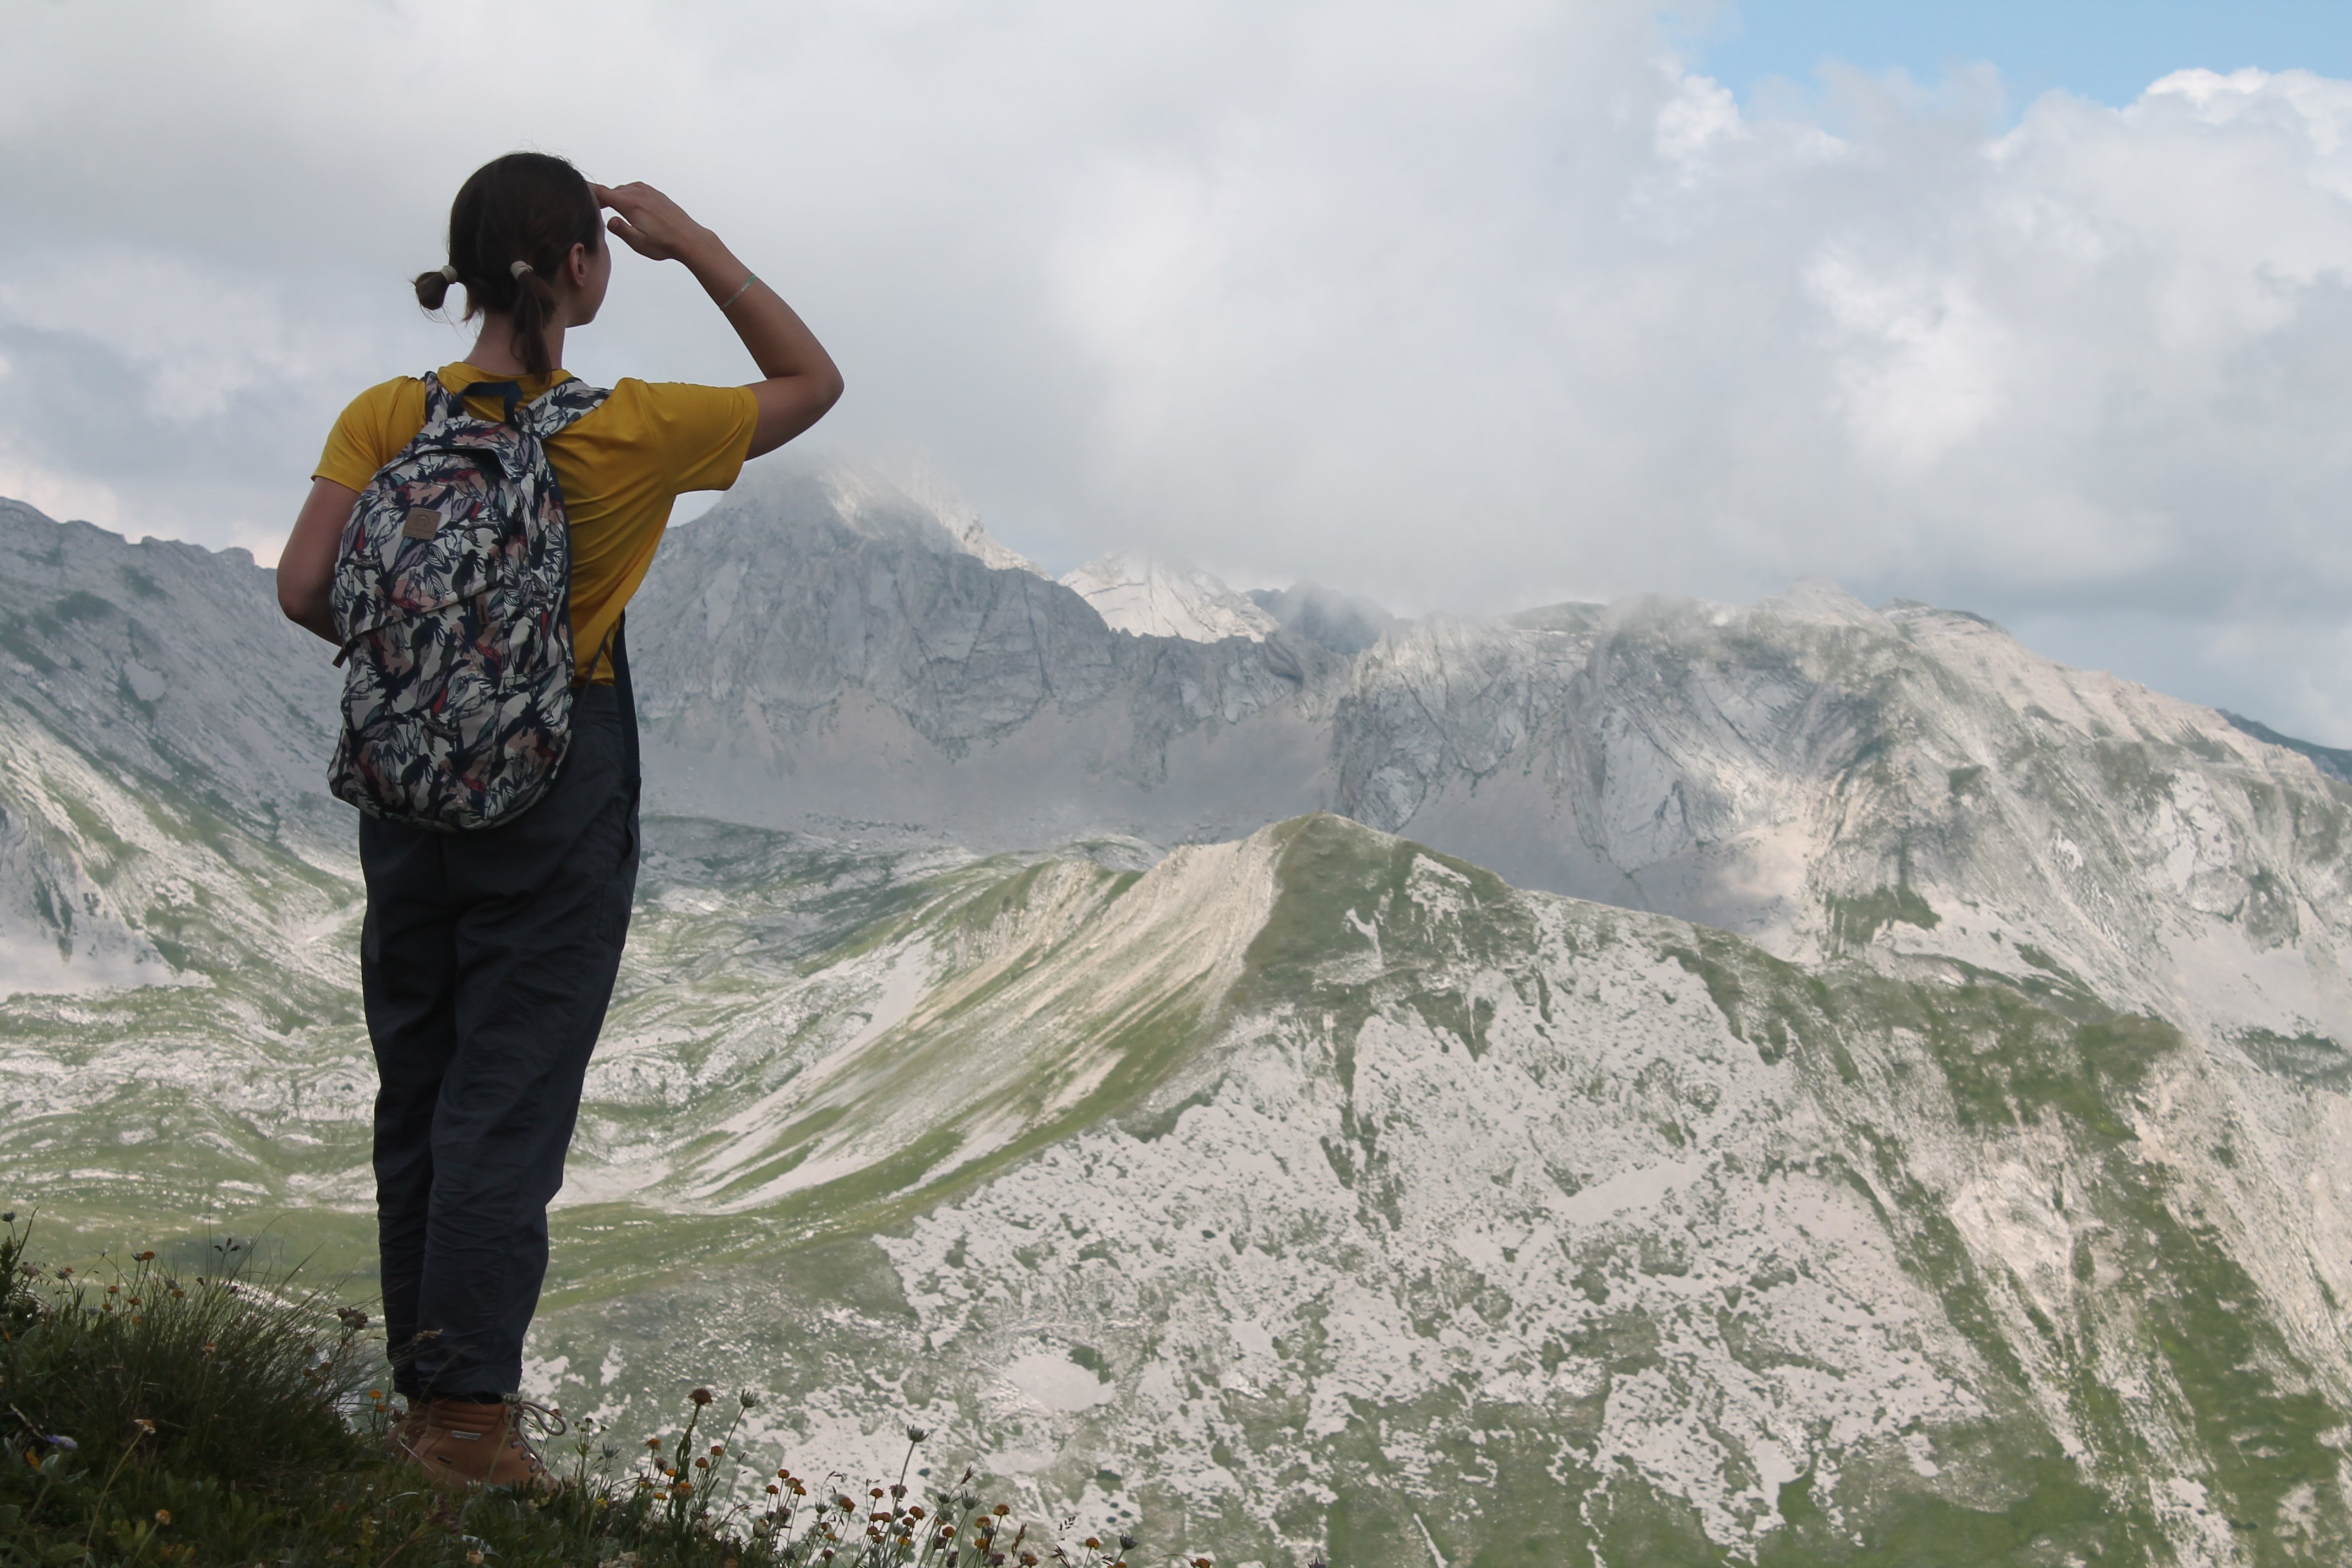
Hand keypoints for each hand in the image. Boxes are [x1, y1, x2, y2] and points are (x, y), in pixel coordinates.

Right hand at [592, 181, 713, 264]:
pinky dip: (626, 194)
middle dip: (599, 198)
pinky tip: (627, 205)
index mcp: (631, 204)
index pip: (602, 193)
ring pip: (623, 190)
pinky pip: (635, 189)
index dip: (586, 190)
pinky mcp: (656, 194)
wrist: (689, 238)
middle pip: (611, 191)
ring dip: (614, 197)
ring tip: (607, 207)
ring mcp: (648, 192)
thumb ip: (621, 230)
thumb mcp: (639, 242)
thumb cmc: (665, 243)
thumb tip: (608, 221)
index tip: (574, 189)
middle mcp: (638, 193)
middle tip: (590, 208)